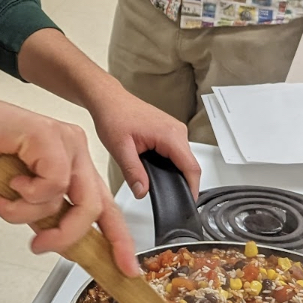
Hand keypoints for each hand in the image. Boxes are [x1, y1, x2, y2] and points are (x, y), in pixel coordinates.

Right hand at [0, 81, 139, 275]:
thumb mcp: (16, 197)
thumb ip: (41, 215)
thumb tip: (62, 245)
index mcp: (71, 161)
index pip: (104, 205)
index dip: (118, 239)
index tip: (127, 268)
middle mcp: (74, 148)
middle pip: (96, 206)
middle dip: (69, 235)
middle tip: (40, 246)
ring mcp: (66, 140)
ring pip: (74, 199)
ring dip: (30, 214)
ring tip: (2, 203)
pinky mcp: (50, 135)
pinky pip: (53, 183)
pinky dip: (25, 194)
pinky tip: (6, 182)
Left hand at [90, 84, 200, 201]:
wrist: (109, 100)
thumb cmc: (114, 116)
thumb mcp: (120, 149)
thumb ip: (133, 173)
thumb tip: (143, 192)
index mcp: (170, 134)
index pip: (191, 167)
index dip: (192, 188)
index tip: (188, 202)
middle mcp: (177, 131)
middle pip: (189, 165)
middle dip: (182, 183)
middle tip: (168, 197)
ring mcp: (175, 130)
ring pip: (184, 159)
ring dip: (175, 173)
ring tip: (160, 184)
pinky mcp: (170, 132)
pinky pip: (177, 153)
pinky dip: (170, 164)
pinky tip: (157, 169)